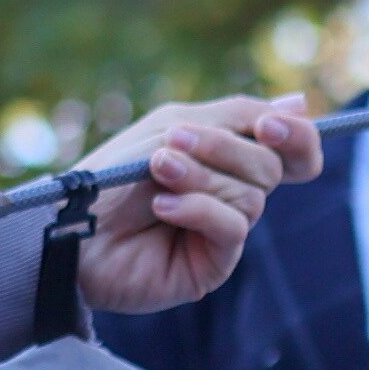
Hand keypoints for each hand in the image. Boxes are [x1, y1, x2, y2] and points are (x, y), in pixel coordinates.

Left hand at [69, 95, 322, 313]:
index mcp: (226, 156)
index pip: (288, 147)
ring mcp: (223, 230)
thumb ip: (235, 117)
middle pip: (270, 166)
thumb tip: (302, 105)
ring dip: (200, 177)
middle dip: (223, 150)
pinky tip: (162, 207)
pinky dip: (198, 210)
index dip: (296, 136)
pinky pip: (232, 229)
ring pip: (251, 196)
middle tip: (172, 145)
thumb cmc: (110, 176)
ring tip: (157, 173)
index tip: (271, 127)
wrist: (66, 228)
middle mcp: (231, 192)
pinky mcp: (212, 264)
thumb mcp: (170, 129)